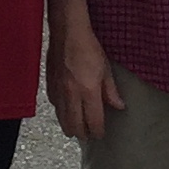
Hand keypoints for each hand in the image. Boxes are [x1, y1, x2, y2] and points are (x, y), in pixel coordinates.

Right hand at [49, 25, 124, 141]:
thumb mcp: (106, 68)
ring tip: (75, 129)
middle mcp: (71, 95)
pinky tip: (64, 111)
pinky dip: (60, 112)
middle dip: (81, 134)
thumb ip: (111, 91)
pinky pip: (54, 106)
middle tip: (87, 136)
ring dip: (69, 126)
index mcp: (88, 91)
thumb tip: (119, 106)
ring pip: (61, 118)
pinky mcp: (49, 85)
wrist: (67, 33)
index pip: (93, 121)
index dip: (97, 131)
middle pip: (74, 125)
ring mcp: (58, 91)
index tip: (99, 135)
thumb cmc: (88, 48)